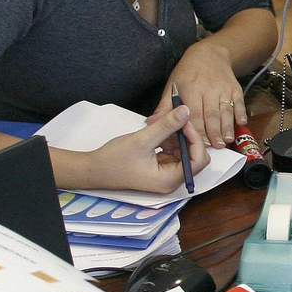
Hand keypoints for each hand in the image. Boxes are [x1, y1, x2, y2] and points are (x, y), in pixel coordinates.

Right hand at [86, 104, 210, 193]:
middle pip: (193, 156)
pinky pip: (173, 152)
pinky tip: (157, 133)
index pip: (198, 160)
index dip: (195, 139)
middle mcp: (171, 180)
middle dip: (185, 137)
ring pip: (183, 152)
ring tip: (161, 126)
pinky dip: (168, 140)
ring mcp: (166, 175)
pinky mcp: (160, 168)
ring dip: (176, 137)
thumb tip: (186, 111)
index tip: (184, 122)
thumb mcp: (142, 139)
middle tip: (175, 120)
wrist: (94, 169)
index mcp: (169, 180)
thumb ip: (166, 126)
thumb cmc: (113, 160)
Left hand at [165, 41, 245, 147]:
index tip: (197, 143)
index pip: (193, 113)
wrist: (209, 53)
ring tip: (226, 141)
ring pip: (225, 110)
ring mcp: (223, 89)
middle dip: (213, 132)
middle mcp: (208, 89)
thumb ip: (165, 107)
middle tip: (214, 147)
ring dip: (227, 126)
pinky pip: (239, 102)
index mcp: (190, 88)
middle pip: (211, 114)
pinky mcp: (235, 89)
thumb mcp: (172, 85)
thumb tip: (152, 123)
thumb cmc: (188, 72)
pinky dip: (241, 113)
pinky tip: (241, 124)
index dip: (196, 129)